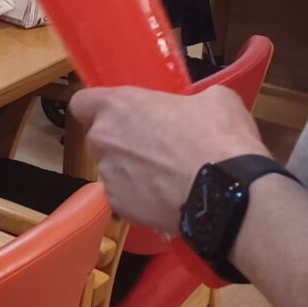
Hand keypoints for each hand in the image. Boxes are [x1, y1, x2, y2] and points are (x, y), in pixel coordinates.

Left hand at [71, 86, 268, 236]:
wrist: (225, 192)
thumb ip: (190, 100)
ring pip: (113, 169)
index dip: (97, 108)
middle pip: (100, 138)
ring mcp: (108, 176)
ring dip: (132, 171)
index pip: (82, 102)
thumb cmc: (217, 139)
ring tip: (167, 176)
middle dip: (122, 141)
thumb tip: (196, 106)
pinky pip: (125, 197)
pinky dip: (141, 198)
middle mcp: (103, 140)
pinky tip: (168, 197)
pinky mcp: (120, 206)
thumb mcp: (214, 100)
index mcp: (118, 106)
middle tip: (155, 145)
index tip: (115, 113)